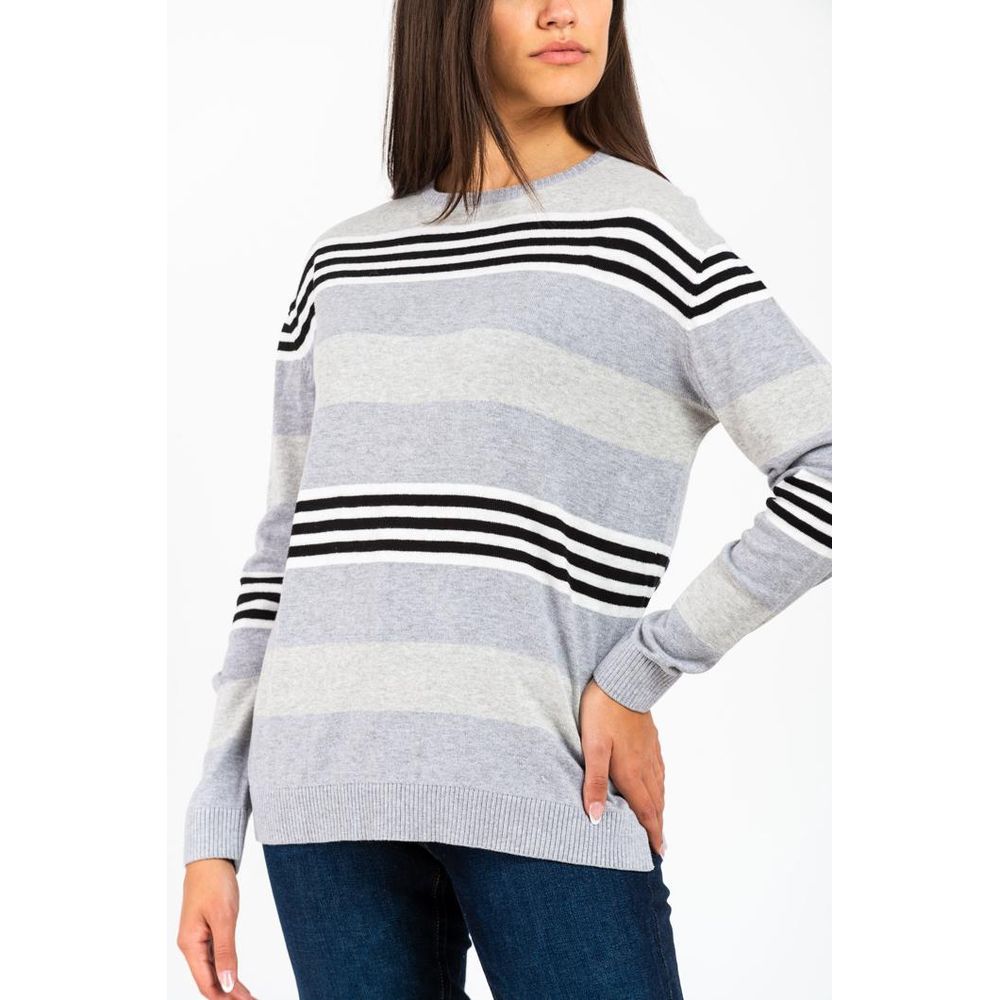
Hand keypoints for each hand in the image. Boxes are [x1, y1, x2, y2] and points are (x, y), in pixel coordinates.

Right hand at [177, 858, 255, 998]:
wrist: (210, 859)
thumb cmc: (214, 883)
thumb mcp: (224, 918)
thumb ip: (226, 952)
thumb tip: (228, 984)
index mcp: (190, 944)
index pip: (206, 983)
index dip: (225, 997)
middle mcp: (191, 945)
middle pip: (209, 980)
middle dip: (229, 995)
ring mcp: (198, 939)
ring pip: (213, 970)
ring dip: (229, 985)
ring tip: (248, 996)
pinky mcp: (206, 931)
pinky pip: (215, 958)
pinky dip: (227, 969)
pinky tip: (237, 979)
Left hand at [580, 678, 665, 855]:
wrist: (623, 680)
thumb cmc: (603, 712)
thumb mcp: (592, 747)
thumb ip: (594, 783)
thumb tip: (596, 818)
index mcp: (631, 772)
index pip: (645, 810)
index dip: (652, 833)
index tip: (659, 853)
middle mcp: (645, 765)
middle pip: (655, 802)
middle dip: (658, 825)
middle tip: (661, 846)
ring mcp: (650, 751)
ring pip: (659, 786)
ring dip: (660, 806)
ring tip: (659, 820)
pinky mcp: (651, 738)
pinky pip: (659, 769)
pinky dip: (660, 785)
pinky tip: (657, 783)